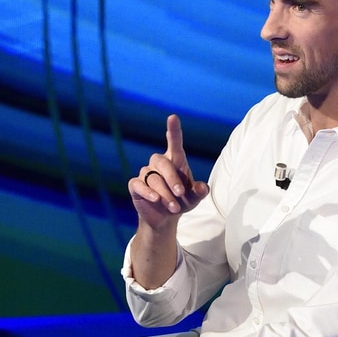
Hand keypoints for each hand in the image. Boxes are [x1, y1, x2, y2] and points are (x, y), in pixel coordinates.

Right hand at [128, 114, 208, 230]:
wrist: (165, 218)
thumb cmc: (181, 202)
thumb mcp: (194, 198)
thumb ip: (199, 192)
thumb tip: (202, 188)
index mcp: (174, 161)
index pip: (174, 142)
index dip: (173, 130)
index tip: (173, 118)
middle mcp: (159, 163)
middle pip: (163, 163)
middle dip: (172, 179)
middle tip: (180, 193)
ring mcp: (146, 173)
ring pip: (154, 179)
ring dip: (165, 194)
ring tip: (174, 208)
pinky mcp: (135, 185)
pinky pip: (139, 185)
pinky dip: (148, 193)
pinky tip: (156, 200)